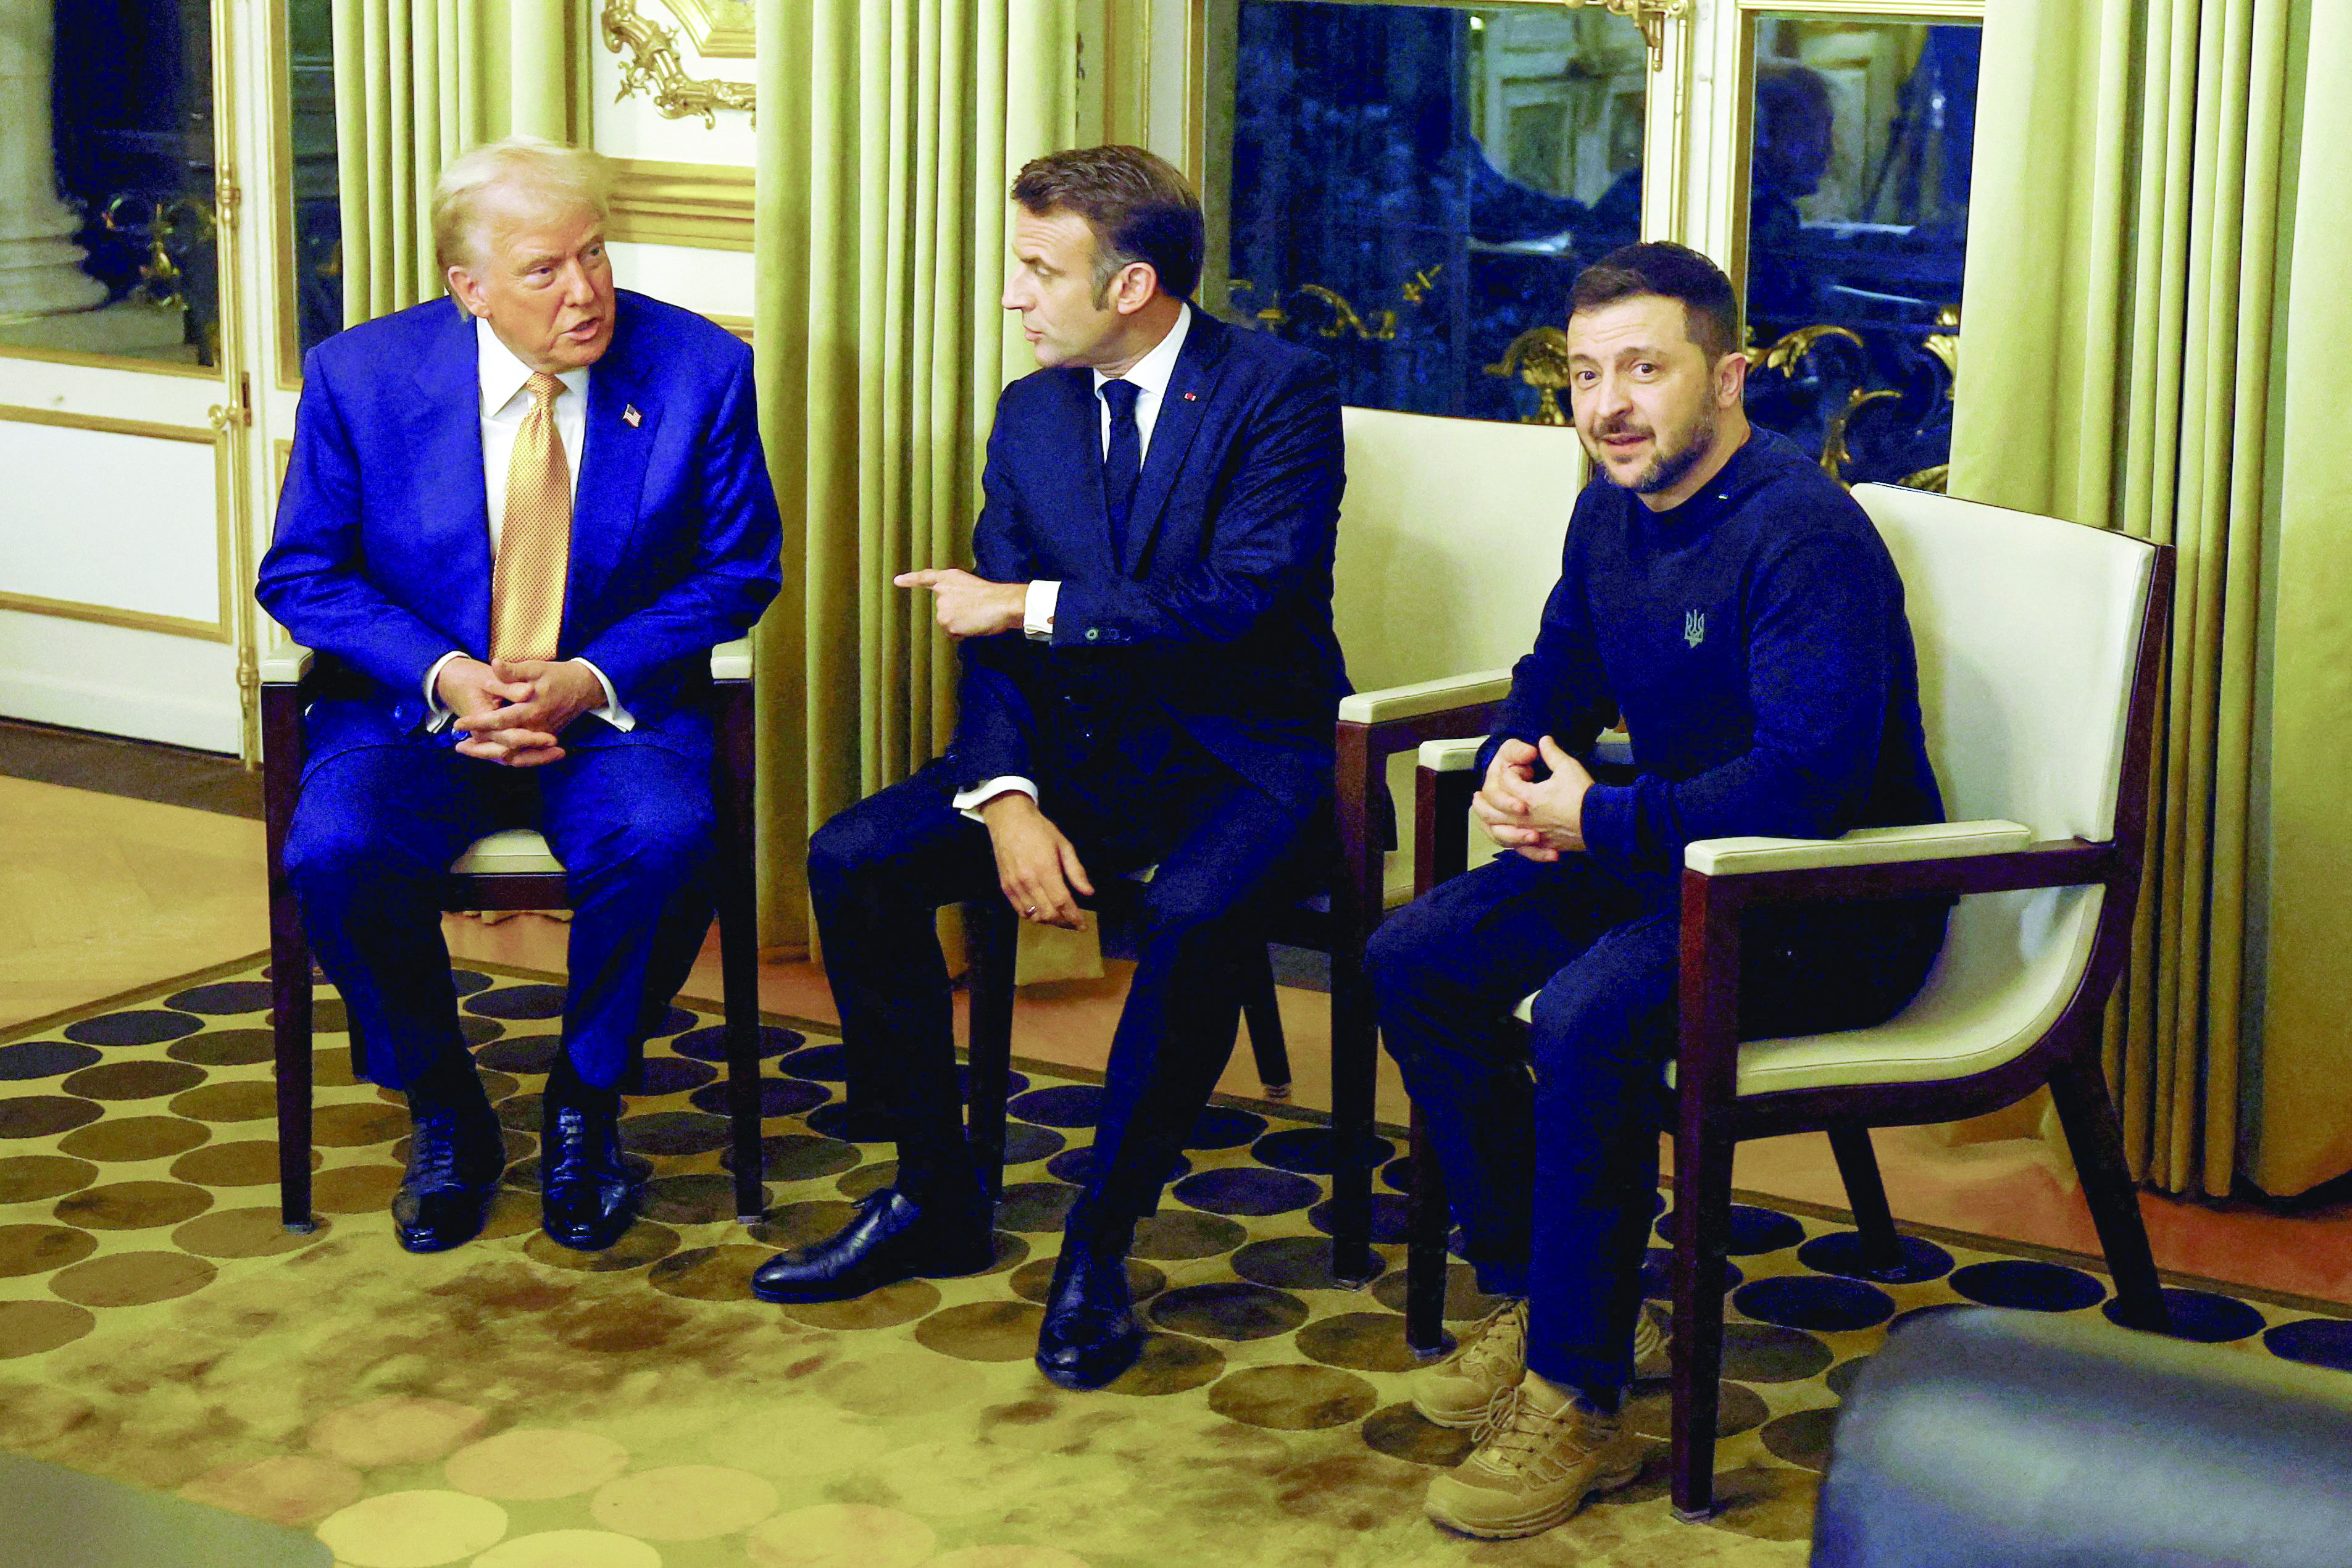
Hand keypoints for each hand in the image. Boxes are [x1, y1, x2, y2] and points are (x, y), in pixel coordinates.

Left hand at [451, 658, 603, 766]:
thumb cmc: (558, 676)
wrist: (584, 688)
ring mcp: (541, 737)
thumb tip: (495, 664)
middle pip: (503, 745)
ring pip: (513, 754)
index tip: (458, 723)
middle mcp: (535, 728)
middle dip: (479, 748)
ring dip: (490, 755)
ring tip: (470, 751)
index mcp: (531, 710)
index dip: (477, 722)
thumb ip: (514, 671)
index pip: (498, 720)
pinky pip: (524, 754)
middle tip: (458, 746)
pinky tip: (491, 753)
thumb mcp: (536, 668)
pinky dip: (507, 756)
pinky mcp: (545, 739)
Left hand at [895, 568, 1027, 637]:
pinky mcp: (947, 623)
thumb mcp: (971, 586)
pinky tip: (974, 626)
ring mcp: (943, 608)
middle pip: (942, 610)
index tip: (897, 581)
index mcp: (949, 578)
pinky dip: (963, 634)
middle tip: (975, 611)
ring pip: (947, 623)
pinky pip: (953, 634)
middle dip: (956, 615)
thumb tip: (954, 611)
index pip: (926, 578)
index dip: (911, 580)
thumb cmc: (994, 597)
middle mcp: (942, 592)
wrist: (1003, 604)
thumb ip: (957, 593)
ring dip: (960, 625)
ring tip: (976, 617)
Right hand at [979, 792, 1092, 928]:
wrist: (1009, 820)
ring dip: (1049, 921)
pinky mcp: (1005, 886)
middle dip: (1064, 922)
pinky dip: (1033, 916)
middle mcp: (1028, 880)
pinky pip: (1020, 911)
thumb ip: (1076, 871)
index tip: (1083, 926)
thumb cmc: (1039, 830)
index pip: (1062, 902)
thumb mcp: (1064, 845)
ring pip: (1034, 915)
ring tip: (1061, 918)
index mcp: (1045, 869)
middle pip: (1048, 913)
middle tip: (1074, 922)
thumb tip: (1089, 893)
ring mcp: (1014, 885)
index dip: (1074, 917)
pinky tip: (1042, 911)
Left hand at [1480, 735, 1593, 861]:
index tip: (1522, 769)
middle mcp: (1524, 819)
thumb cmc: (1584, 796)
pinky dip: (1511, 845)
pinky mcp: (1541, 846)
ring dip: (1490, 825)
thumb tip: (1543, 741)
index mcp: (1529, 798)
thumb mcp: (1568, 767)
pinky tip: (1508, 841)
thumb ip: (1552, 753)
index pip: (1507, 783)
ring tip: (1485, 821)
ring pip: (1501, 833)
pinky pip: (1519, 849)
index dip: (1510, 773)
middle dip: (1484, 802)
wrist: (1601, 823)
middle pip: (1493, 811)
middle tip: (1476, 796)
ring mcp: (1531, 834)